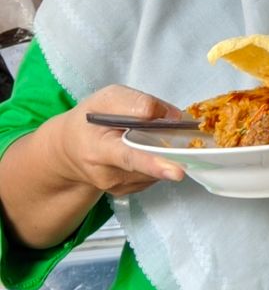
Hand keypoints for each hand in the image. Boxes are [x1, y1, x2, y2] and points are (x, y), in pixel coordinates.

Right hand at [53, 85, 186, 195]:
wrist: (68, 149)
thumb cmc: (89, 121)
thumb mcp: (106, 99)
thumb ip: (137, 102)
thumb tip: (171, 115)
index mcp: (98, 149)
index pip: (129, 157)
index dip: (154, 163)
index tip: (177, 171)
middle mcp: (107, 174)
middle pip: (148, 166)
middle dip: (168, 154)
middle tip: (179, 140)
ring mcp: (118, 186)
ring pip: (155, 170)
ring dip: (163, 154)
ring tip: (148, 136)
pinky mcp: (128, 190)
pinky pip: (153, 175)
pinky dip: (158, 160)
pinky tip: (144, 148)